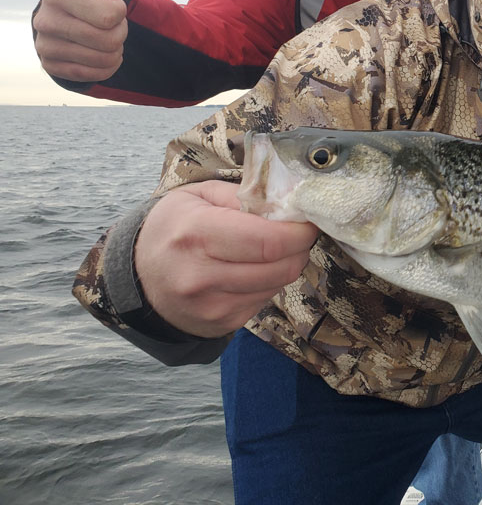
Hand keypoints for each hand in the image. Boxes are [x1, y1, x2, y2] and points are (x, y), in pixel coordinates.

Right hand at [32, 0, 128, 81]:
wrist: (85, 19)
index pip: (111, 16)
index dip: (119, 11)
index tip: (109, 2)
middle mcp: (44, 20)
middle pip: (109, 40)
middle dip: (119, 31)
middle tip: (108, 20)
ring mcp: (45, 46)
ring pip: (104, 59)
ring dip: (114, 48)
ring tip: (102, 34)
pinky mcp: (53, 67)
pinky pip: (96, 74)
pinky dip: (107, 65)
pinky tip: (97, 51)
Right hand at [135, 180, 318, 337]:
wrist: (138, 276)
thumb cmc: (173, 227)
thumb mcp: (199, 195)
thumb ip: (244, 195)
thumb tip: (289, 201)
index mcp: (197, 234)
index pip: (270, 241)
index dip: (300, 231)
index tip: (308, 220)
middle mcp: (202, 275)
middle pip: (282, 266)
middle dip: (299, 246)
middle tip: (297, 231)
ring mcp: (212, 305)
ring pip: (278, 284)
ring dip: (286, 264)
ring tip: (271, 248)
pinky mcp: (221, 323)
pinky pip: (265, 300)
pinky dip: (269, 282)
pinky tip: (251, 269)